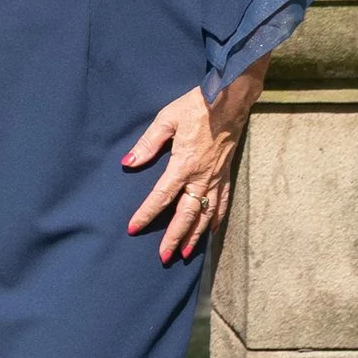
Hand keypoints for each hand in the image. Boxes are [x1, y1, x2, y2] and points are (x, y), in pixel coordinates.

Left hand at [122, 62, 264, 261]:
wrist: (229, 101)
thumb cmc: (196, 107)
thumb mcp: (166, 120)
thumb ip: (148, 143)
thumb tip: (128, 162)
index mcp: (184, 164)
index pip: (161, 196)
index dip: (146, 214)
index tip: (133, 228)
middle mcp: (201, 177)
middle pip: (186, 215)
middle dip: (174, 237)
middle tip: (164, 256)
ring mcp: (216, 177)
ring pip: (206, 214)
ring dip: (195, 235)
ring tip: (185, 253)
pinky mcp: (226, 174)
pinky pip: (223, 202)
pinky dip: (217, 219)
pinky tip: (212, 231)